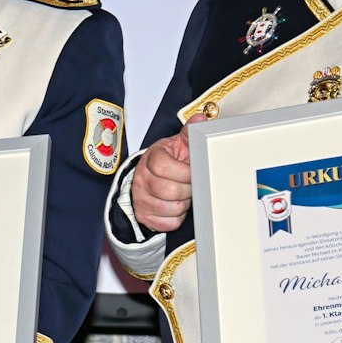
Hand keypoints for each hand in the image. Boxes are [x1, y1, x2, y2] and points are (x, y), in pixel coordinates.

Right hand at [130, 114, 206, 232]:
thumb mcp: (176, 145)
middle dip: (187, 189)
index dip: (184, 172)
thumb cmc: (167, 162)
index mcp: (151, 159)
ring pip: (172, 208)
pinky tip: (176, 206)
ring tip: (183, 194)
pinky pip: (169, 223)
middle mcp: (142, 179)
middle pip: (170, 191)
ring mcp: (141, 199)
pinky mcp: (144, 216)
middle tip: (191, 185)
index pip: (164, 167)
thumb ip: (189, 133)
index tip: (193, 172)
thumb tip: (200, 119)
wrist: (149, 178)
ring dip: (184, 204)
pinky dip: (177, 217)